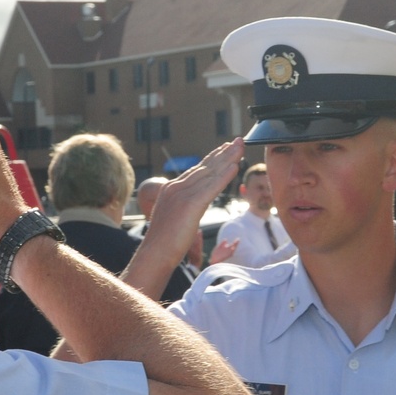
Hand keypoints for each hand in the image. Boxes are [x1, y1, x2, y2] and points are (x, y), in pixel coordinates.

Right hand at [143, 139, 243, 266]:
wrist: (155, 253)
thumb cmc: (165, 241)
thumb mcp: (174, 216)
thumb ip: (185, 205)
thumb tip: (195, 203)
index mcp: (171, 188)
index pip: (197, 169)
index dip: (214, 158)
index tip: (226, 148)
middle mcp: (176, 187)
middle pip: (205, 167)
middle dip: (223, 153)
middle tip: (238, 140)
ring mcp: (182, 194)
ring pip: (210, 173)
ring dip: (228, 159)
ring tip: (240, 147)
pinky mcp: (190, 205)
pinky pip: (211, 188)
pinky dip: (224, 176)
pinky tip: (234, 167)